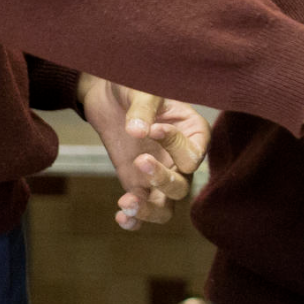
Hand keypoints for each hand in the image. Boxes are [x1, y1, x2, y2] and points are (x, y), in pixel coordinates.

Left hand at [76, 75, 210, 231]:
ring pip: (168, 206)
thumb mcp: (142, 88)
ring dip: (150, 209)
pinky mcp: (138, 183)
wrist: (109, 95)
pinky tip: (121, 216)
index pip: (194, 153)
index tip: (152, 127)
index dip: (175, 146)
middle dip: (163, 179)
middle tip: (139, 160)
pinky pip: (144, 209)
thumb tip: (138, 130)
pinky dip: (135, 219)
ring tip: (126, 201)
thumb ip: (143, 108)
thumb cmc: (134, 84)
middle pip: (183, 185)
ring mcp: (161, 173)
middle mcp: (181, 158)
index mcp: (193, 132)